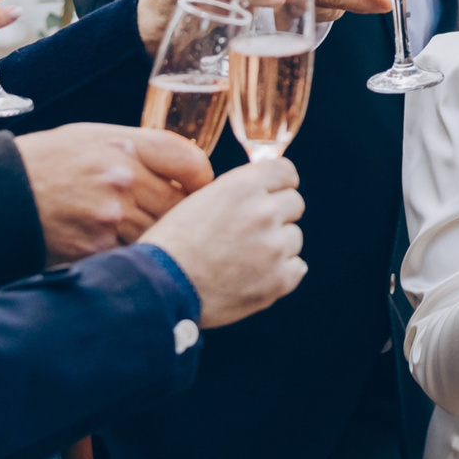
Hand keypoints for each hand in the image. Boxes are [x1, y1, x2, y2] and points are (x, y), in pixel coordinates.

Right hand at [17, 124, 214, 263]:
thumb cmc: (46, 161)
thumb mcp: (94, 137)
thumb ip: (140, 150)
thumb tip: (183, 169)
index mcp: (125, 145)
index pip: (190, 162)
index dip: (201, 179)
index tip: (198, 187)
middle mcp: (123, 179)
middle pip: (179, 204)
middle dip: (180, 213)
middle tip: (176, 217)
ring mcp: (110, 217)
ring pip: (159, 233)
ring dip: (158, 236)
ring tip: (146, 233)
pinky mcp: (95, 248)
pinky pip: (132, 254)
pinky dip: (132, 254)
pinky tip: (120, 247)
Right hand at [141, 154, 305, 326]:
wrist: (161, 286)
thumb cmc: (172, 244)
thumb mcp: (200, 200)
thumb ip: (237, 192)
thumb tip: (265, 190)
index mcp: (242, 187)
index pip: (286, 172)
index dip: (280, 184)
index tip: (274, 194)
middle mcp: (263, 212)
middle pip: (295, 203)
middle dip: (278, 215)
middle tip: (252, 232)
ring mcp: (274, 247)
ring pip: (294, 237)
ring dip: (277, 246)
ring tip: (245, 259)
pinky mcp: (279, 279)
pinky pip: (297, 268)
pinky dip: (281, 273)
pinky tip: (254, 277)